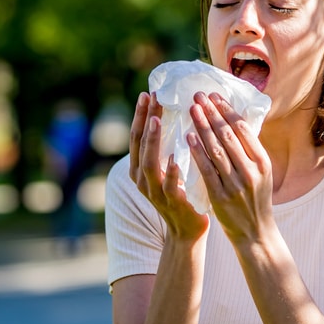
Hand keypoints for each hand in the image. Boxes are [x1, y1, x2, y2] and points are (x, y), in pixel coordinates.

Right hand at [128, 92, 208, 240]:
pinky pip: (169, 185)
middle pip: (140, 144)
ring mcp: (155, 191)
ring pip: (149, 163)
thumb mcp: (168, 168)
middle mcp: (142, 178)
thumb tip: (174, 115)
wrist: (187, 230)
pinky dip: (171, 171)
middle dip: (145, 119)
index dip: (141, 115)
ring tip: (157, 119)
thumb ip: (167, 147)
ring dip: (153, 140)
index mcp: (139, 168)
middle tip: (152, 97)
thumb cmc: (181, 192)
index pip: (137, 136)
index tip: (147, 93)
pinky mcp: (171, 202)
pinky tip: (175, 157)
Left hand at [187, 92, 274, 245]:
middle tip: (198, 96)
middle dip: (212, 113)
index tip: (214, 95)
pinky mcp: (221, 197)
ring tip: (192, 109)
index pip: (244, 129)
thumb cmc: (256, 199)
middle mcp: (251, 171)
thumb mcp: (261, 173)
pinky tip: (189, 137)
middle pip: (229, 135)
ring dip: (203, 127)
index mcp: (263, 162)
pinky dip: (197, 152)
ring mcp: (236, 185)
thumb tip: (234, 121)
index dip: (227, 110)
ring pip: (217, 149)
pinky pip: (207, 170)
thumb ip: (249, 151)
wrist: (256, 233)